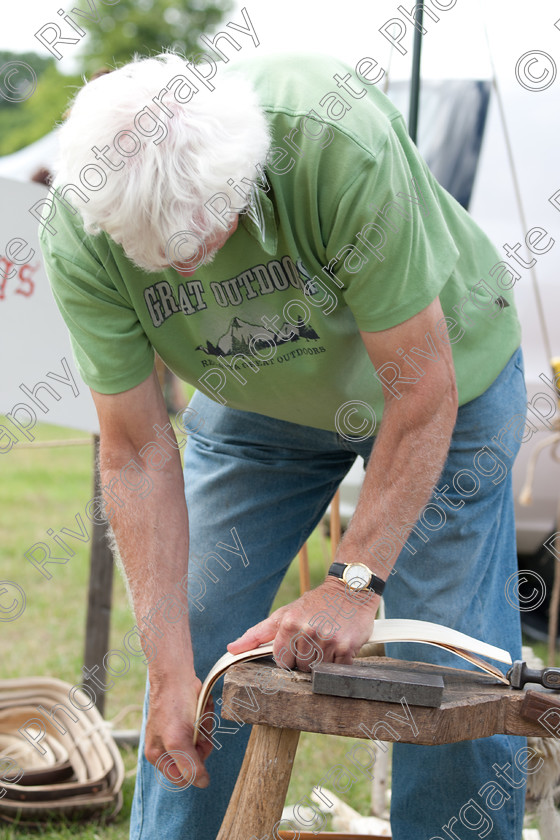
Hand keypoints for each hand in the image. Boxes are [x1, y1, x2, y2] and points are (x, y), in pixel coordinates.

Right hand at [144, 672, 213, 788]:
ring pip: (202, 740)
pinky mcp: (189, 719)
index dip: (194, 765)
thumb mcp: (179, 740)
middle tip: (198, 726)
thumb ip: (190, 765)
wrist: (177, 674)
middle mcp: (167, 745)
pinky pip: (204, 725)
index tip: (196, 748)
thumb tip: (203, 784)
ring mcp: (179, 731)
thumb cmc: (172, 706)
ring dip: (205, 725)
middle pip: (195, 757)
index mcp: (158, 755)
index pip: (182, 777)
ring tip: (198, 711)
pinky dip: (206, 715)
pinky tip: (201, 705)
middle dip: (201, 739)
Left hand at [227, 576, 379, 670]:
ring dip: (324, 661)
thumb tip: (231, 649)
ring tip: (328, 641)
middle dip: (307, 659)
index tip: (299, 644)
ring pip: (318, 671)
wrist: (350, 590)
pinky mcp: (346, 647)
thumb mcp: (284, 614)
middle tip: (316, 640)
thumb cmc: (315, 604)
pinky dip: (339, 662)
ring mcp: (328, 640)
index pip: (282, 661)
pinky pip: (337, 669)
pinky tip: (340, 644)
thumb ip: (257, 634)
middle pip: (300, 668)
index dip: (290, 656)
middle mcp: (307, 631)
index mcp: (289, 624)